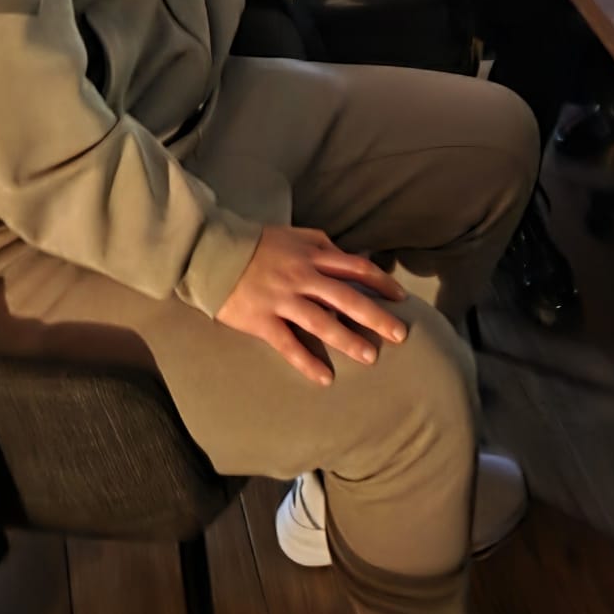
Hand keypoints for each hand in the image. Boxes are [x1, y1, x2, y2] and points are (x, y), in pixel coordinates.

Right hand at [216, 224, 406, 385]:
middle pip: (347, 297)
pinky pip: (289, 345)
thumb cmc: (258, 244)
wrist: (213, 254)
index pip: (356, 268)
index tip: (400, 297)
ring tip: (371, 357)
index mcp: (313, 255)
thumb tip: (350, 257)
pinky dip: (307, 363)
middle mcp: (303, 277)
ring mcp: (283, 299)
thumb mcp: (295, 235)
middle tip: (401, 334)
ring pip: (322, 323)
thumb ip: (322, 245)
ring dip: (348, 341)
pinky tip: (325, 378)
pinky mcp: (262, 320)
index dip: (381, 282)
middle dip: (376, 316)